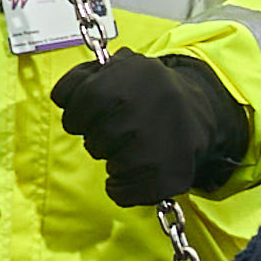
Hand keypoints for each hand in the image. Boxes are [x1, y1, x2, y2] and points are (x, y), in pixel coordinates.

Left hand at [48, 47, 250, 207]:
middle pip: (93, 140)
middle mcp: (144, 108)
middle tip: (122, 130)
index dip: (79, 115)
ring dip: (116, 159)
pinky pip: (121, 193)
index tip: (91, 116)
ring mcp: (157, 144)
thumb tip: (62, 97)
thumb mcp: (120, 68)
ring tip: (138, 145)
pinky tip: (141, 167)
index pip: (76, 107)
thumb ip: (83, 77)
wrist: (198, 113)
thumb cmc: (148, 92)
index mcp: (128, 77)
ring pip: (110, 165)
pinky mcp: (167, 175)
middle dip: (101, 138)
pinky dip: (124, 186)